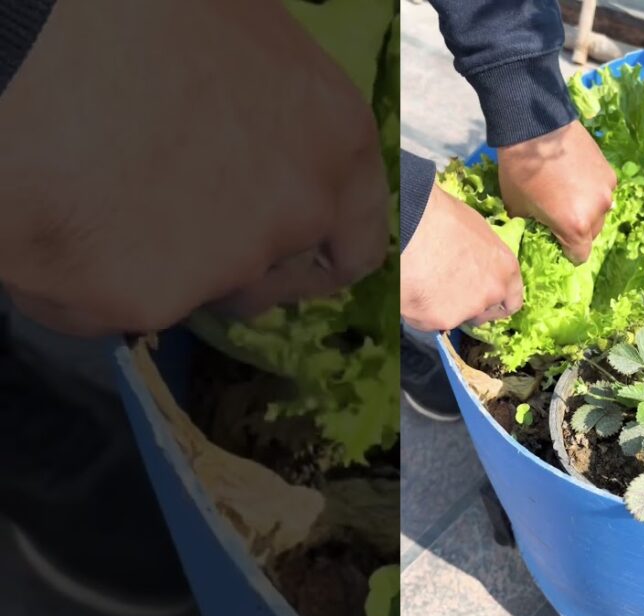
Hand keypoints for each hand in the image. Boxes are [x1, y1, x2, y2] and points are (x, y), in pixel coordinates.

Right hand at [0, 0, 387, 335]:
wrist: (22, 38)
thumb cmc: (134, 10)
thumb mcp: (240, 35)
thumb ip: (272, 108)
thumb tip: (262, 132)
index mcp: (335, 138)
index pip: (357, 239)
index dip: (321, 250)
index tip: (292, 255)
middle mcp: (300, 212)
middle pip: (271, 272)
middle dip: (227, 256)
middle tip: (164, 209)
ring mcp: (228, 264)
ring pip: (193, 290)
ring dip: (157, 265)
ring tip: (97, 197)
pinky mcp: (145, 301)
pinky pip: (113, 304)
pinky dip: (84, 279)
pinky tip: (54, 219)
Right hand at [401, 184, 522, 331]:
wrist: (413, 226)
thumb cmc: (443, 217)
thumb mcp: (476, 232)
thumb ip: (482, 258)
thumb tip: (474, 262)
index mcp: (506, 268)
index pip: (513, 300)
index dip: (498, 302)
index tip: (486, 301)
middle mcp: (493, 293)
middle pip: (483, 311)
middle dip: (468, 306)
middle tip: (446, 290)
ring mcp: (468, 310)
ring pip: (455, 317)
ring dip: (443, 308)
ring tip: (424, 285)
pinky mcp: (440, 321)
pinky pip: (429, 320)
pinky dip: (420, 311)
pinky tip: (411, 291)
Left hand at [497, 121, 616, 263]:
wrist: (534, 126)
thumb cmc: (520, 170)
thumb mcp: (517, 207)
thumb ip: (533, 226)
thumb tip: (536, 230)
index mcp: (575, 227)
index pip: (579, 257)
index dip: (566, 252)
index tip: (555, 241)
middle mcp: (597, 211)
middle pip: (591, 235)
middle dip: (576, 231)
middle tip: (558, 216)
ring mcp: (606, 190)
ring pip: (599, 213)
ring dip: (586, 210)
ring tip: (567, 193)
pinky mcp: (609, 172)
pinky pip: (602, 192)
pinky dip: (591, 191)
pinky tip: (574, 177)